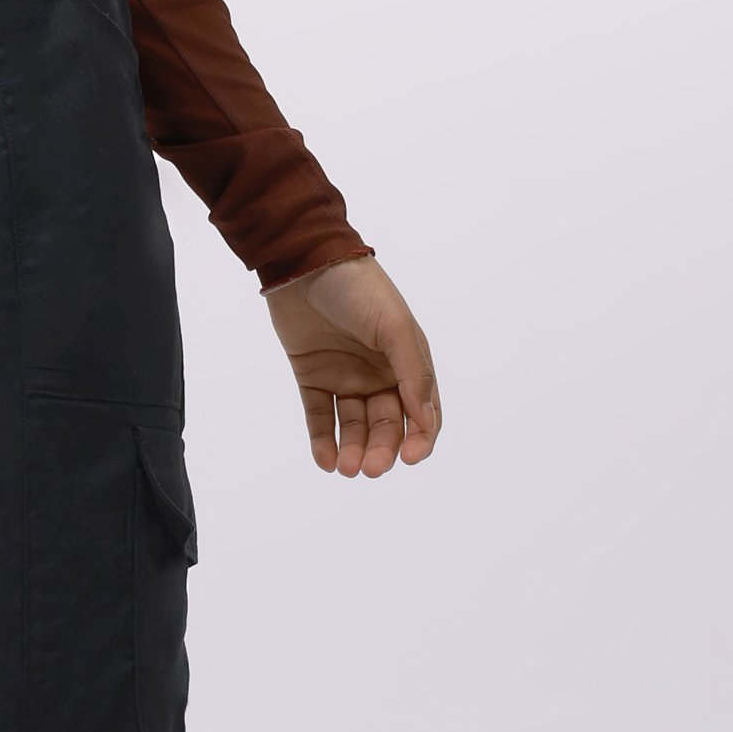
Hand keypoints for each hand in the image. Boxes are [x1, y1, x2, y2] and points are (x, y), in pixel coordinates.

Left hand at [262, 258, 440, 476]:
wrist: (305, 262)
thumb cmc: (359, 289)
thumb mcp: (394, 327)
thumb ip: (412, 372)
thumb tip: (426, 420)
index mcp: (407, 360)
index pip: (421, 411)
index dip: (421, 437)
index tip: (412, 457)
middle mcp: (379, 373)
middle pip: (386, 424)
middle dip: (382, 449)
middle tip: (371, 469)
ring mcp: (345, 376)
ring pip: (354, 426)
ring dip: (354, 450)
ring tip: (347, 468)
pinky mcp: (313, 377)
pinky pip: (321, 417)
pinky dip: (324, 441)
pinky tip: (326, 460)